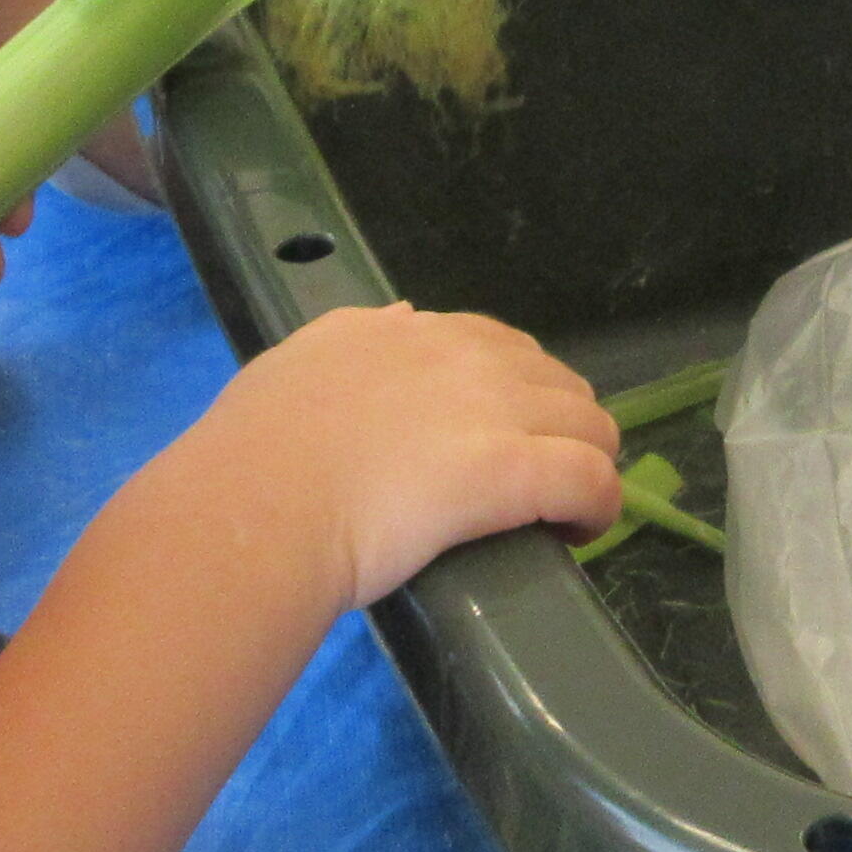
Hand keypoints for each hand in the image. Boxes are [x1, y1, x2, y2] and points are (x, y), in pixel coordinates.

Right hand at [194, 303, 619, 605]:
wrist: (254, 510)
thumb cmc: (254, 456)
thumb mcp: (296, 363)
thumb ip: (350, 341)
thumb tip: (401, 319)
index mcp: (402, 333)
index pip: (494, 344)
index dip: (512, 391)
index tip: (500, 433)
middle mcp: (458, 355)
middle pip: (553, 380)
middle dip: (558, 426)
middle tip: (538, 478)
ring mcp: (490, 409)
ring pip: (588, 424)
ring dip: (586, 463)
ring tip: (563, 509)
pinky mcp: (511, 470)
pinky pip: (591, 478)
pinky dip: (598, 505)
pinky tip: (579, 532)